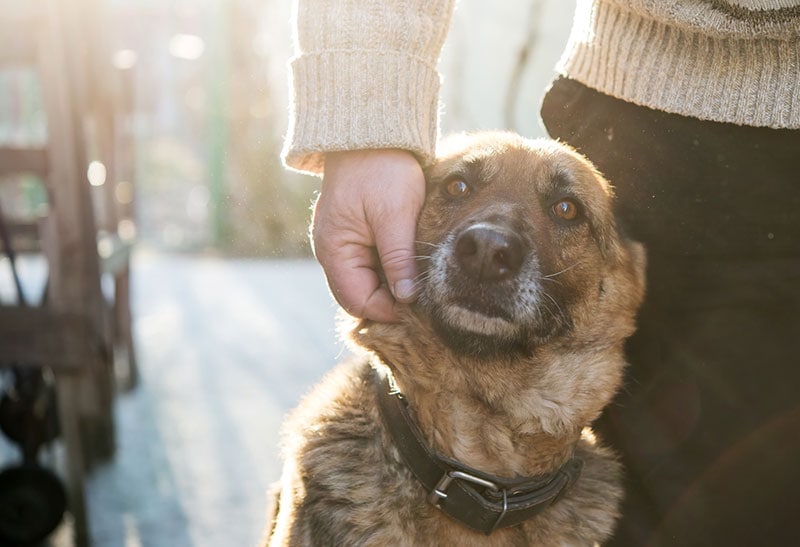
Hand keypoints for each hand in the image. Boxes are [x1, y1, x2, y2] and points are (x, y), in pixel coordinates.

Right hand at [312, 149, 425, 321]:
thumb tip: (407, 298)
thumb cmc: (382, 169)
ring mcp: (342, 244)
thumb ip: (398, 259)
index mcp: (334, 250)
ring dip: (392, 285)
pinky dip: (390, 269)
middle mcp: (332, 252)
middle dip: (390, 301)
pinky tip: (412, 264)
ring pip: (367, 282)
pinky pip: (370, 264)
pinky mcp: (354, 235)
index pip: (358, 301)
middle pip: (360, 296)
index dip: (388, 310)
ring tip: (421, 281)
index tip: (420, 308)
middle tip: (425, 298)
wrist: (373, 132)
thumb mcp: (394, 215)